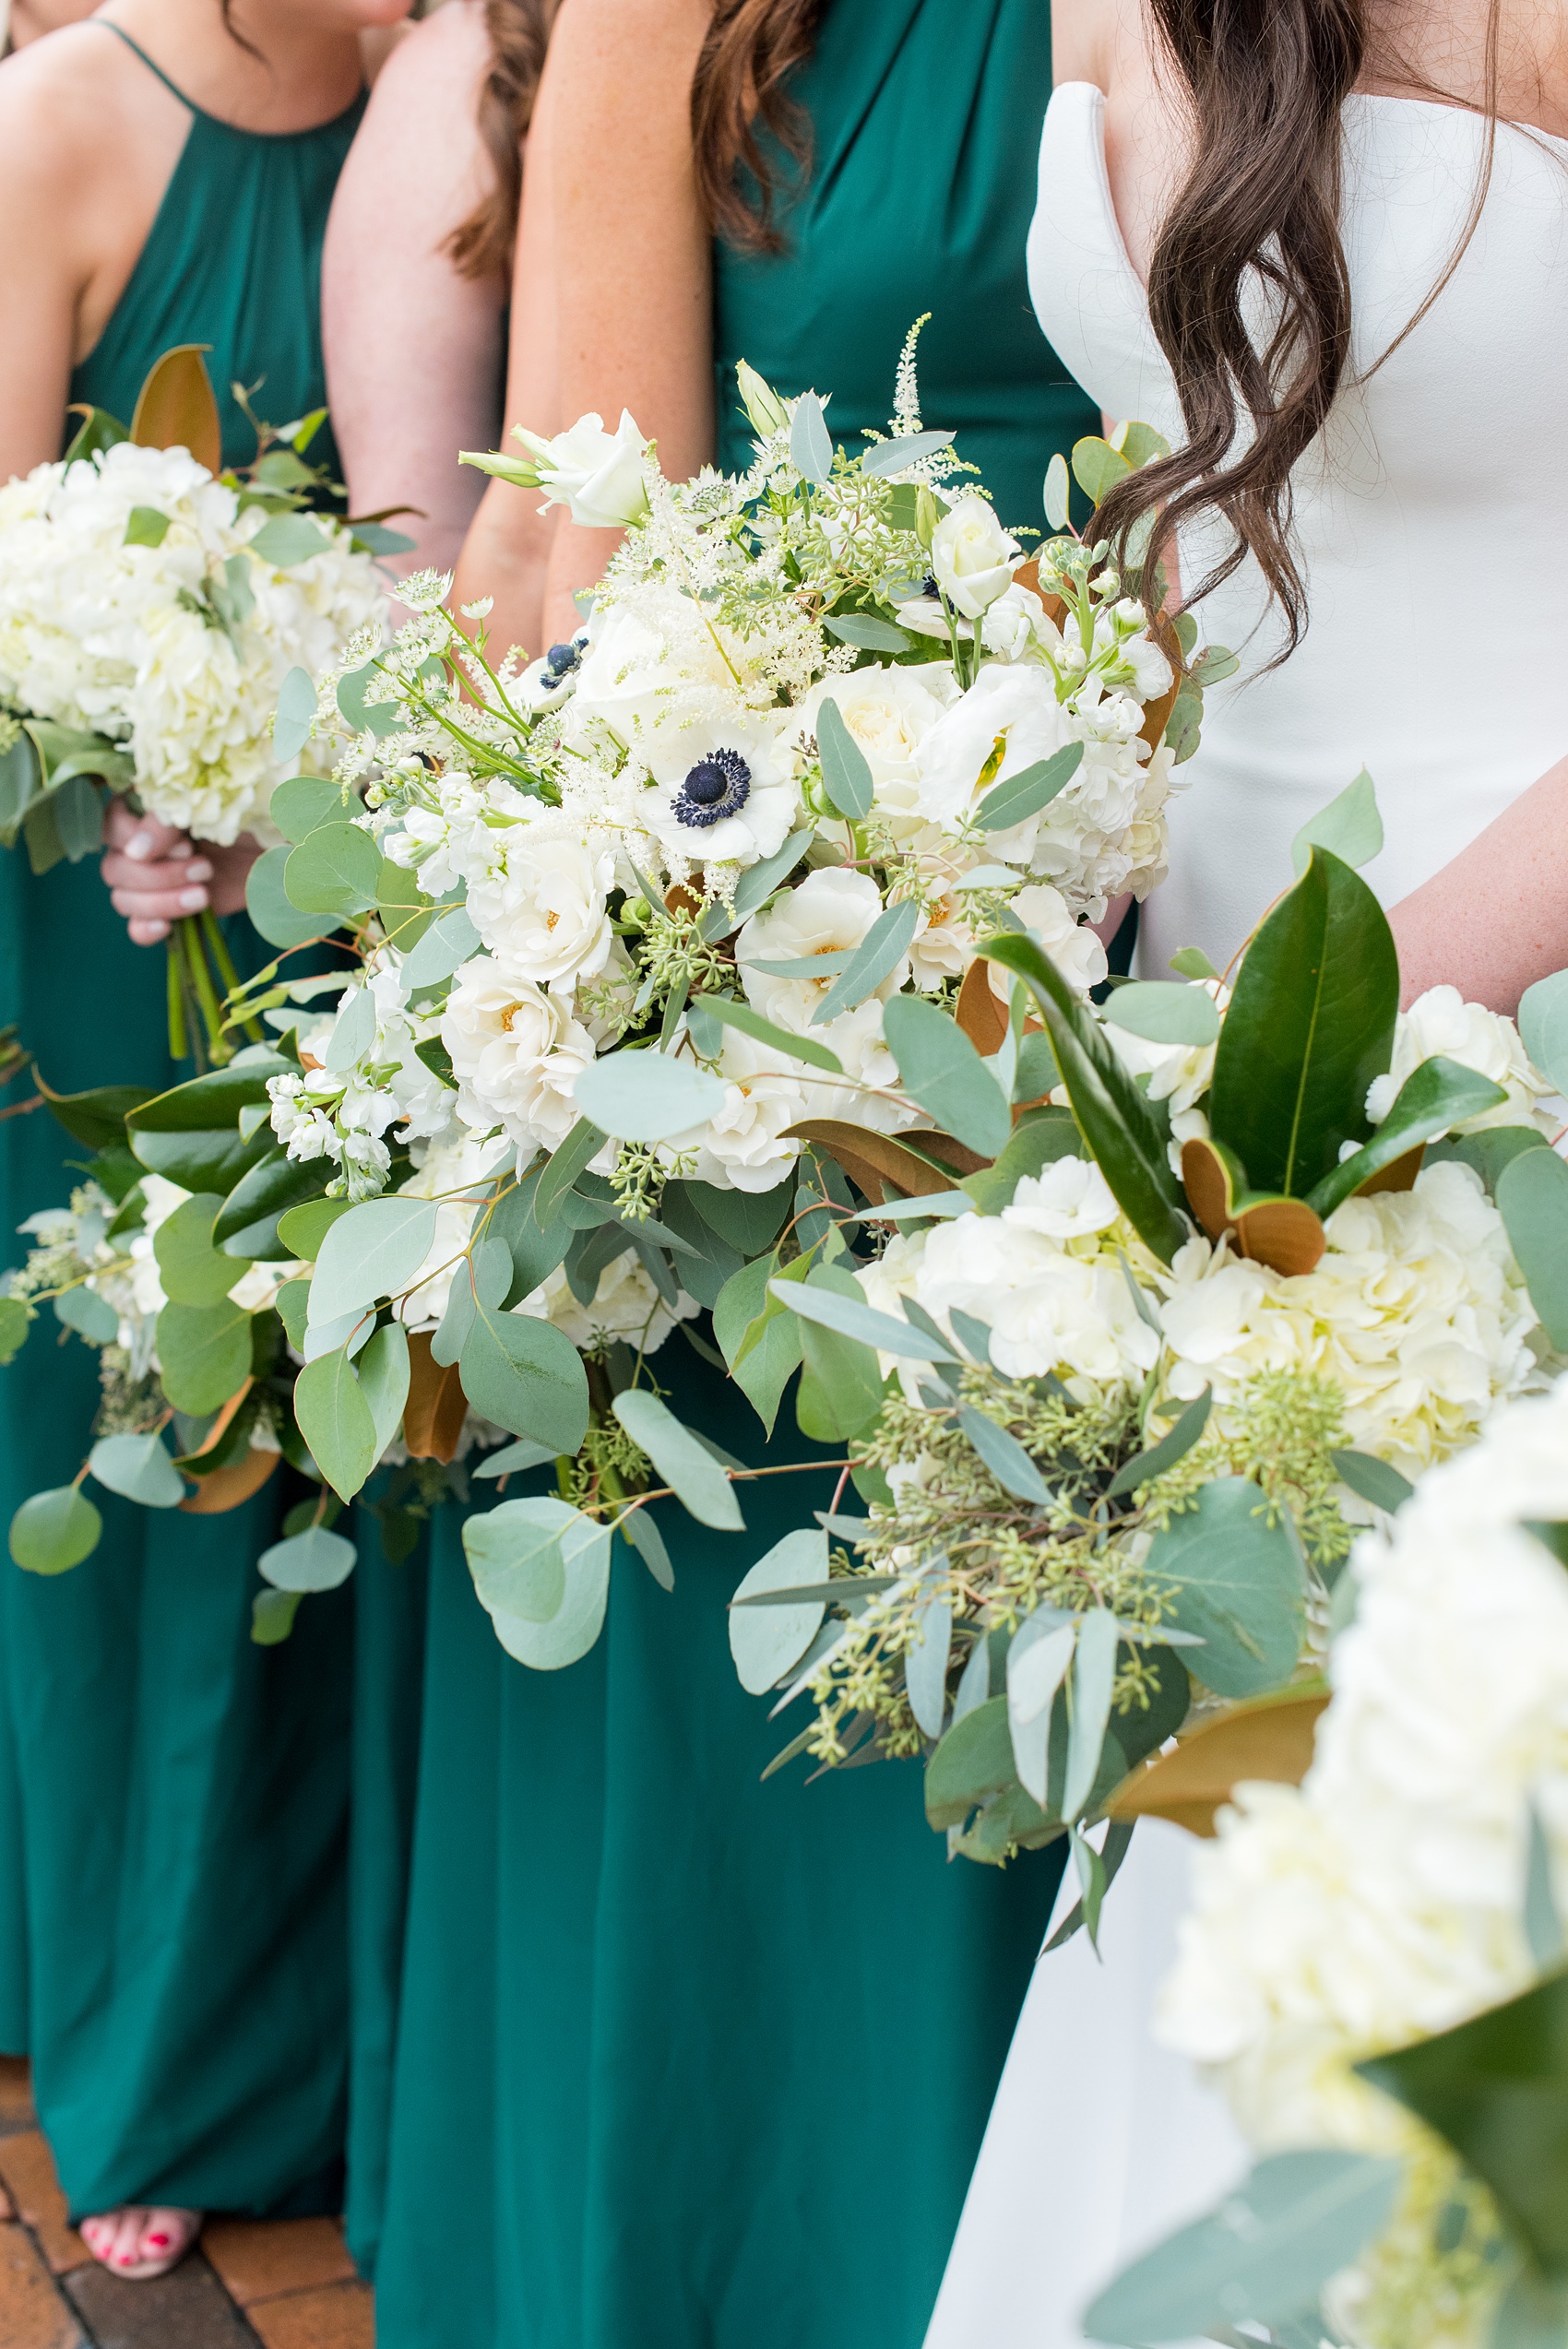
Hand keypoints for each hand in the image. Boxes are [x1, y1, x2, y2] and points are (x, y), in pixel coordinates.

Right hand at [101, 803, 261, 945]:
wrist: (290, 849)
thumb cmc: (256, 815)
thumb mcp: (215, 804)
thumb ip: (169, 819)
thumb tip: (134, 850)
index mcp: (147, 805)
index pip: (111, 824)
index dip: (137, 839)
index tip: (185, 845)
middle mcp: (142, 841)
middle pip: (115, 868)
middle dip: (158, 875)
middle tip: (205, 868)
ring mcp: (153, 877)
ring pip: (123, 898)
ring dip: (160, 902)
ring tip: (203, 895)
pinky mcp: (170, 907)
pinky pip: (136, 926)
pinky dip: (145, 930)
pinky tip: (167, 928)